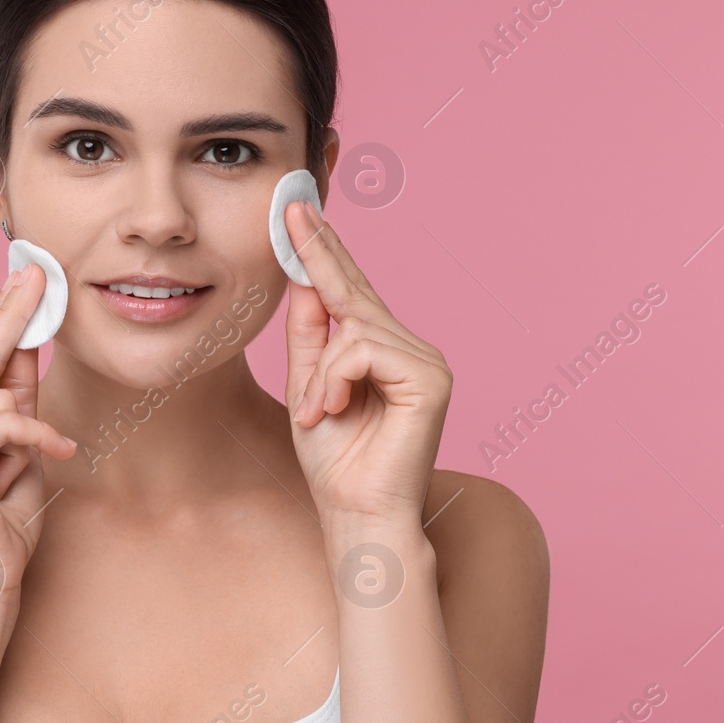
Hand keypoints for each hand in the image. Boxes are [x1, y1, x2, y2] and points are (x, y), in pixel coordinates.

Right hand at [0, 265, 75, 621]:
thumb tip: (28, 348)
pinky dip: (34, 437)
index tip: (22, 280)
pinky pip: (3, 418)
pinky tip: (53, 455)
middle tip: (37, 271)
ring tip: (27, 469)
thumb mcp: (17, 455)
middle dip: (11, 313)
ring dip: (27, 430)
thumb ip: (16, 403)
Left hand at [283, 199, 453, 527]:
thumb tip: (306, 281)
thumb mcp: (308, 389)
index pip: (351, 292)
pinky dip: (335, 379)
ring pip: (353, 327)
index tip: (298, 212)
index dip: (324, 251)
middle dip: (319, 253)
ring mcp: (427, 360)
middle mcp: (411, 348)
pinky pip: (363, 349)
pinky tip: (334, 411)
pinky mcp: (432, 378)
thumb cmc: (335, 464)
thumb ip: (310, 338)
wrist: (357, 515)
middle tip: (291, 207)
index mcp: (382, 352)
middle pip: (356, 291)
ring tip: (319, 412)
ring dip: (321, 373)